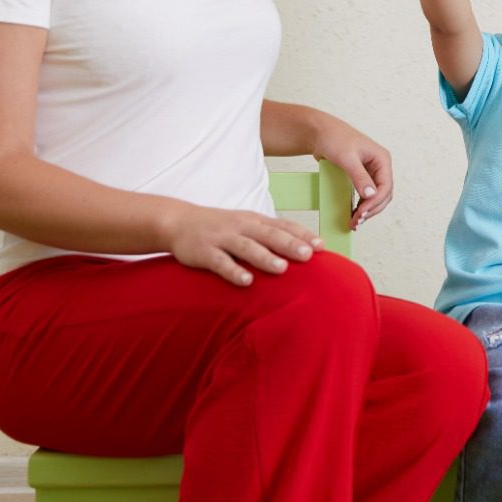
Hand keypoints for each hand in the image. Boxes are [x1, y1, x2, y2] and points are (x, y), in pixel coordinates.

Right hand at [165, 203, 321, 286]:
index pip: (283, 225)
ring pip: (247, 247)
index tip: (321, 246)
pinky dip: (233, 271)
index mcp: (255, 220)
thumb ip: (269, 234)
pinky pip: (220, 263)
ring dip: (265, 257)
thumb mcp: (247, 225)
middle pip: (269, 235)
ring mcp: (222, 238)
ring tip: (282, 268)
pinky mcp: (204, 251)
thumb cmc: (221, 227)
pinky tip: (246, 281)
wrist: (179, 221)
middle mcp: (242, 226)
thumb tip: (301, 248)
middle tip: (309, 255)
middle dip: (289, 245)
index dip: (302, 234)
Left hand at [309, 113, 393, 228]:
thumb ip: (359, 177)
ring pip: (376, 197)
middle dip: (372, 209)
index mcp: (382, 159)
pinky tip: (353, 213)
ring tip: (355, 222)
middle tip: (357, 221)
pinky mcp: (360, 177)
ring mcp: (370, 172)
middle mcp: (379, 166)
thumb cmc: (334, 138)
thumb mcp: (347, 158)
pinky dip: (361, 205)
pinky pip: (365, 195)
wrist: (319, 133)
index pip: (386, 186)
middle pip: (383, 195)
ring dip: (367, 210)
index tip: (362, 213)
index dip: (375, 202)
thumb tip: (371, 195)